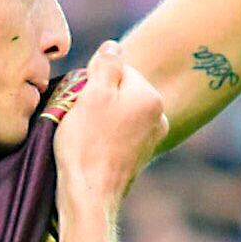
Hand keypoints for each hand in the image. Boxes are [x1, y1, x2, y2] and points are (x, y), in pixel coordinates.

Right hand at [54, 40, 168, 206]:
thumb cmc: (87, 144)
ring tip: (84, 133)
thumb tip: (113, 46)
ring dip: (100, 117)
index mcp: (151, 97)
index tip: (81, 99)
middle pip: (121, 91)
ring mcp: (151, 139)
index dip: (94, 80)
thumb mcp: (92, 95)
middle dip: (99, 98)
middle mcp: (159, 117)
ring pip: (119, 112)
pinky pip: (120, 133)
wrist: (90, 195)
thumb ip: (106, 66)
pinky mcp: (139, 157)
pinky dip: (105, 135)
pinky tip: (92, 147)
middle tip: (80, 117)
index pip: (120, 69)